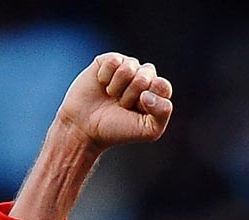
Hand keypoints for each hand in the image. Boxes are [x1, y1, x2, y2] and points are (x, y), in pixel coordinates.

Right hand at [54, 53, 173, 151]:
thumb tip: (149, 90)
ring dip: (118, 86)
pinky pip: (114, 60)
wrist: (85, 127)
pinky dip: (106, 76)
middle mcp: (142, 77)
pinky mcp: (107, 61)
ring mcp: (125, 68)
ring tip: (112, 96)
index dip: (150, 98)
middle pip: (147, 74)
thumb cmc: (118, 130)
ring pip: (130, 66)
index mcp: (155, 93)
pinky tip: (102, 84)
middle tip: (122, 105)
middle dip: (132, 93)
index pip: (163, 86)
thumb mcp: (148, 130)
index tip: (138, 110)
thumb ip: (163, 112)